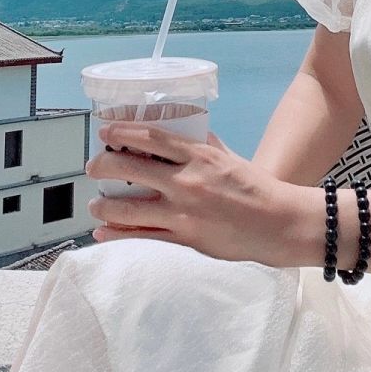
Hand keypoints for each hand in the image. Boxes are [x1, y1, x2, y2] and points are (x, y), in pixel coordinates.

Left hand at [84, 123, 304, 267]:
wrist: (277, 223)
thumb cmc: (254, 187)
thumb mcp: (227, 156)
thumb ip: (201, 146)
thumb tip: (178, 134)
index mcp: (198, 155)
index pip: (151, 138)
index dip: (123, 132)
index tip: (106, 132)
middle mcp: (187, 181)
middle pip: (131, 168)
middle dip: (103, 166)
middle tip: (93, 167)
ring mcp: (183, 212)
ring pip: (129, 208)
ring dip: (104, 206)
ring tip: (95, 205)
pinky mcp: (185, 239)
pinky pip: (142, 237)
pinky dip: (118, 235)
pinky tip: (103, 233)